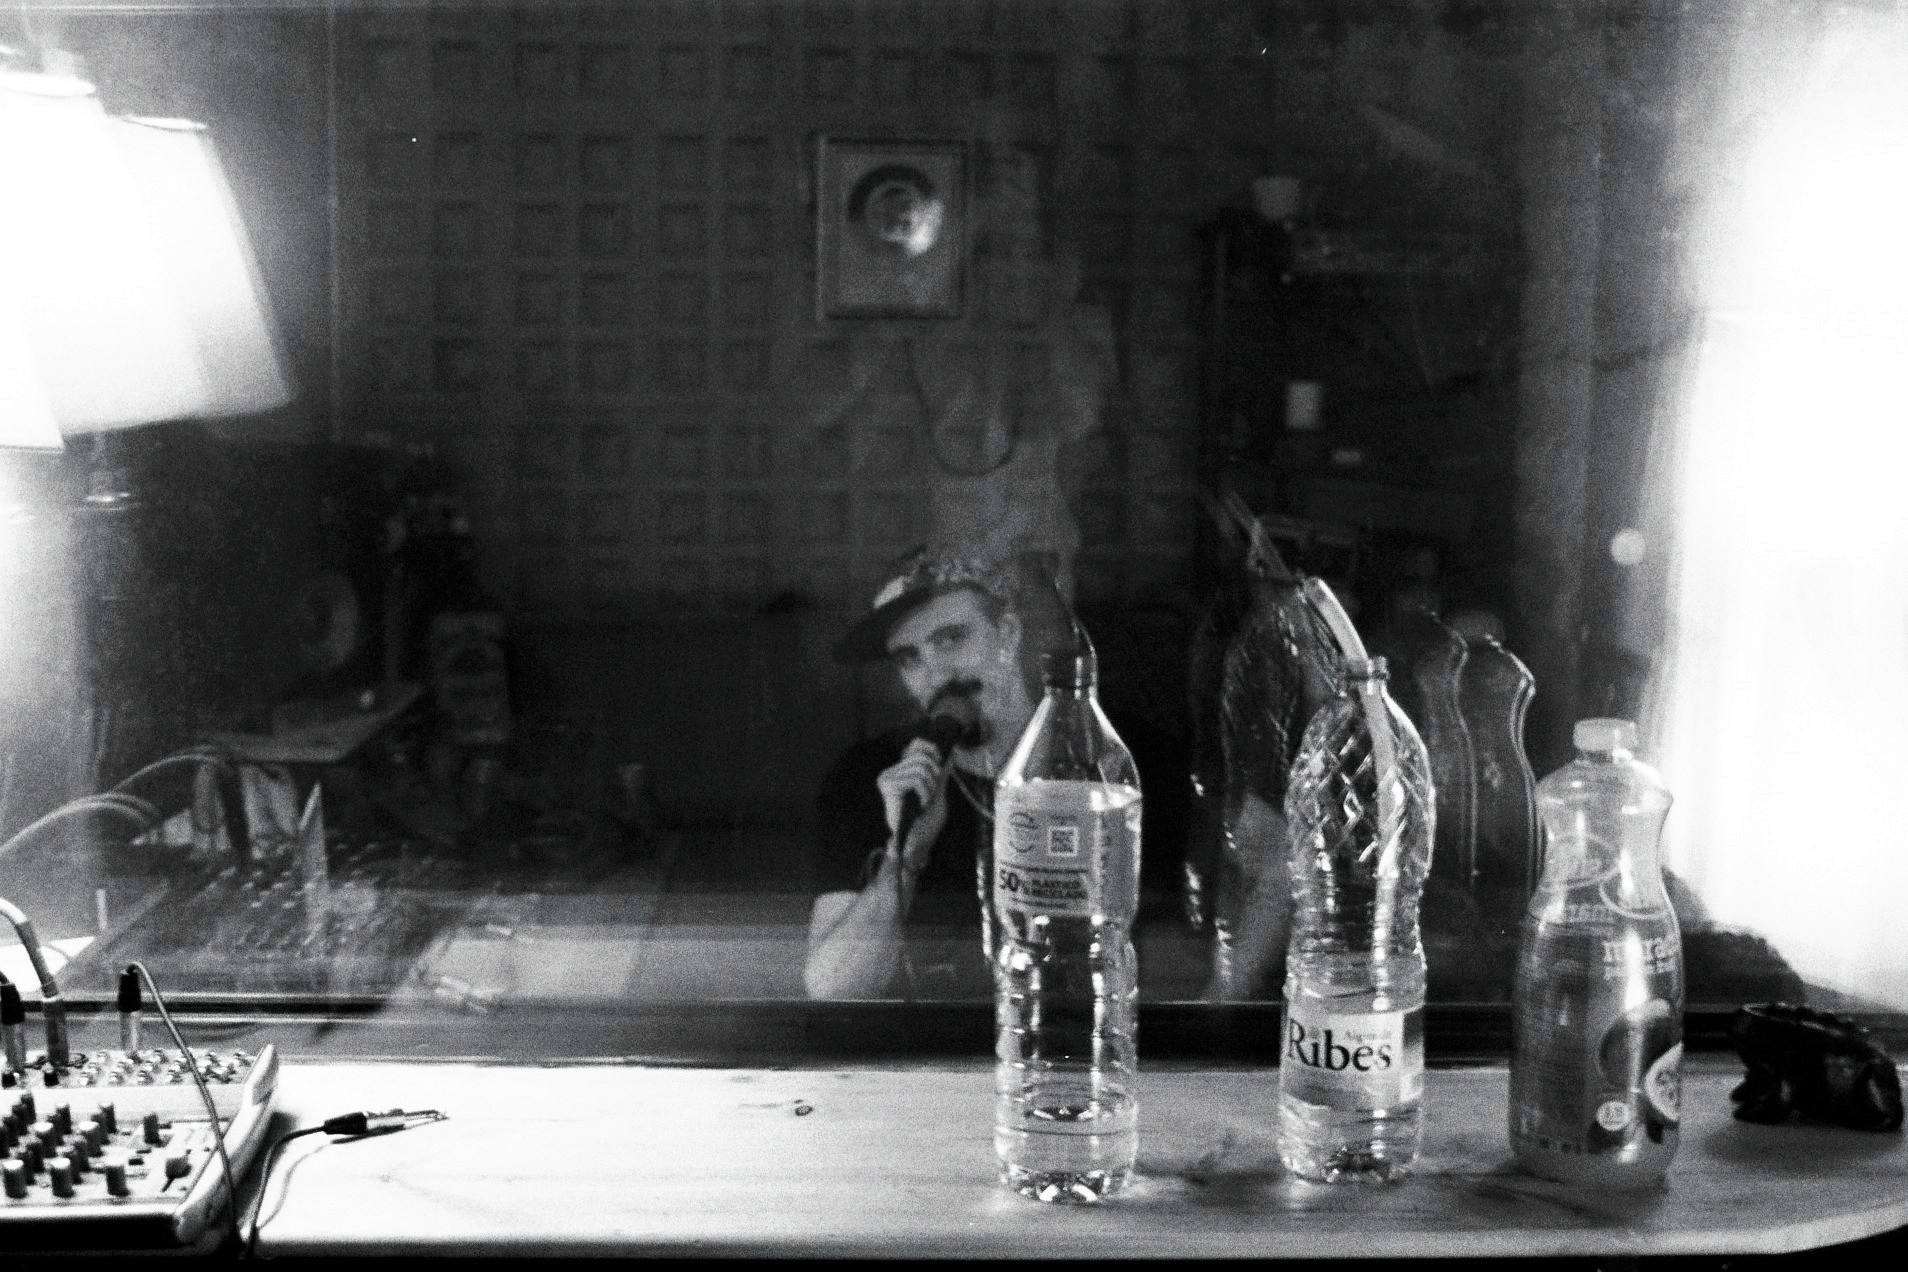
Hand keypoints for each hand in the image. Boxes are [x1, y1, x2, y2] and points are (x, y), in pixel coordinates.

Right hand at [876, 738, 951, 874]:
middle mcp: (890, 773)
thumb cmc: (926, 822)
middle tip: (931, 794)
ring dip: (930, 787)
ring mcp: (887, 779)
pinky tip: (920, 805)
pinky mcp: (889, 787)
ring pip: (921, 768)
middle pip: (921, 756)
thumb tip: (948, 755)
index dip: (931, 751)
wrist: (917, 843)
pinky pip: (916, 779)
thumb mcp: (937, 792)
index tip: (939, 766)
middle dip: (934, 775)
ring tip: (925, 801)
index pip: (915, 745)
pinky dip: (925, 792)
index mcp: (900, 772)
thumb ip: (940, 774)